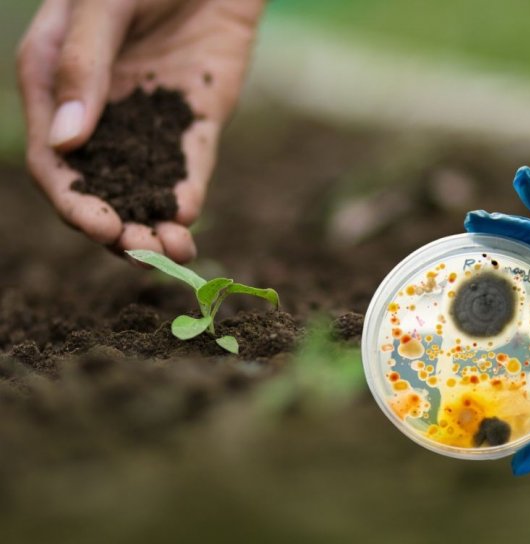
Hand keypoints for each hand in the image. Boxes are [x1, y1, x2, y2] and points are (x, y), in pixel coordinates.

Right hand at [17, 0, 265, 262]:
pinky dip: (186, 195)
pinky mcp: (192, 120)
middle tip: (143, 253)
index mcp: (57, 86)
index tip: (102, 229)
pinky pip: (187, 166)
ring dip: (156, 225)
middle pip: (102, 186)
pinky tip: (189, 216)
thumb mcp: (101, 5)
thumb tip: (66, 144)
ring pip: (145, 186)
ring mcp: (148, 120)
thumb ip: (82, 67)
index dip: (76, 202)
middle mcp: (101, 114)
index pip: (57, 163)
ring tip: (176, 251)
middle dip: (119, 227)